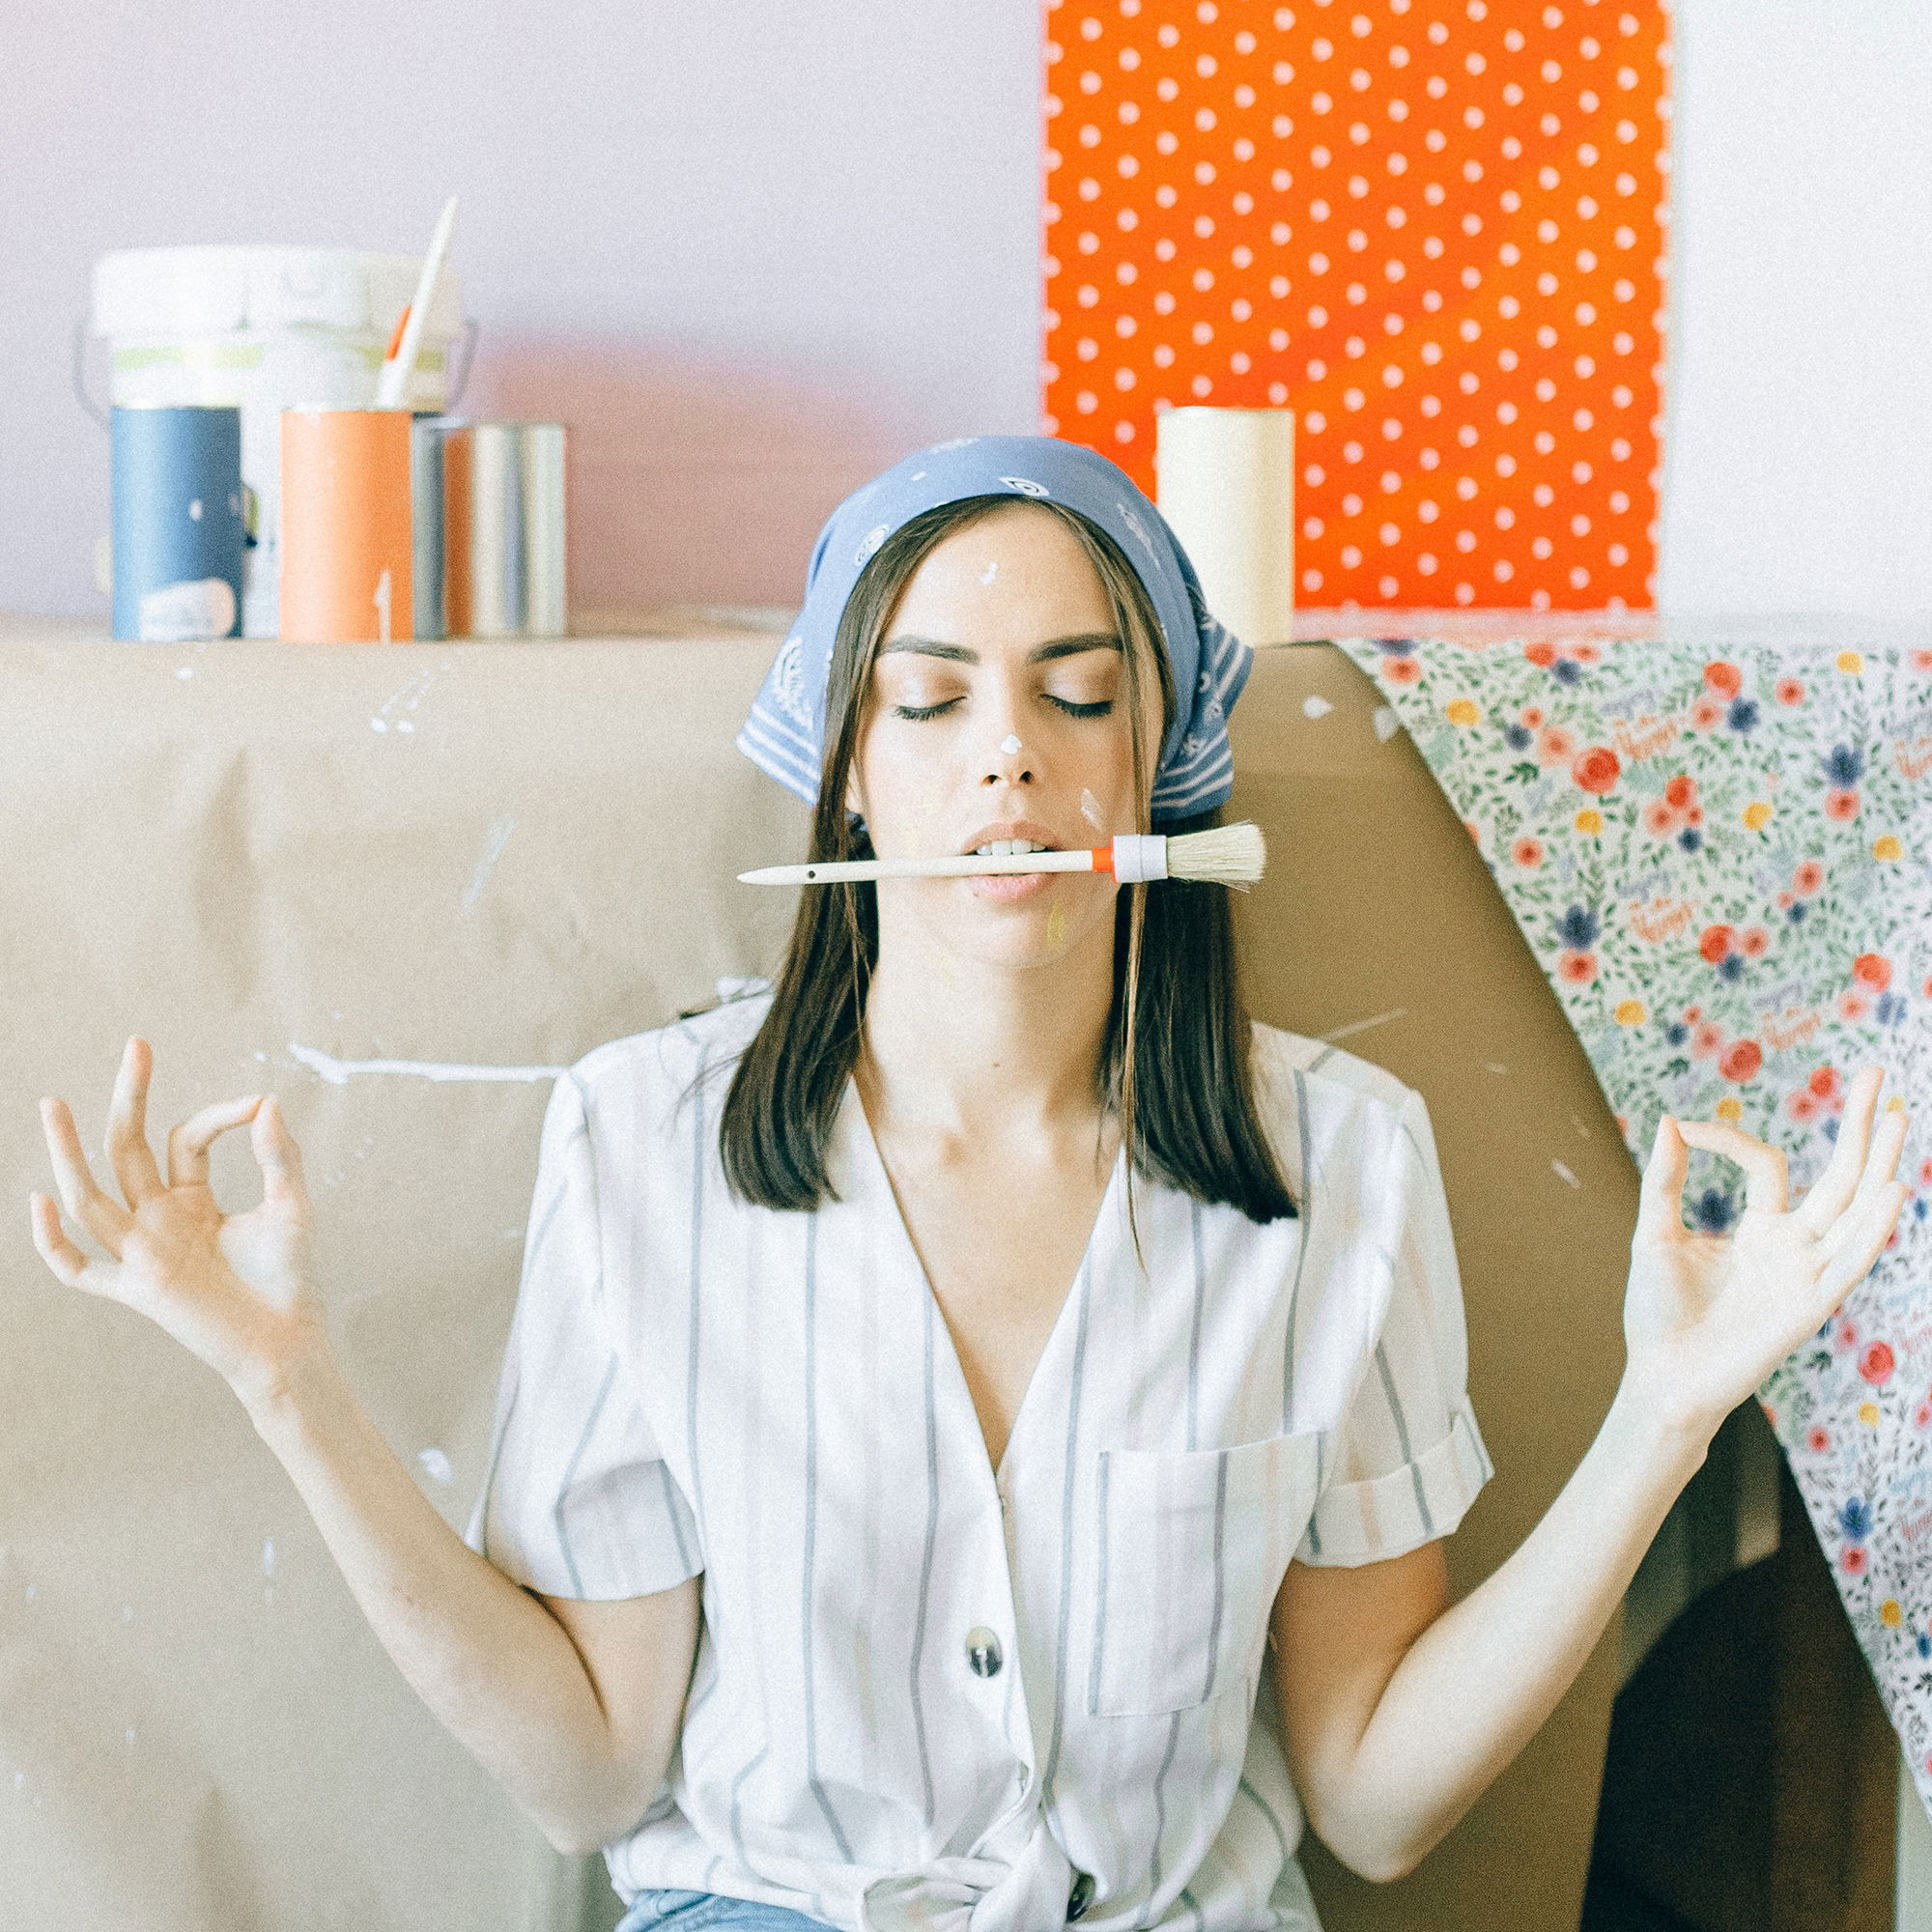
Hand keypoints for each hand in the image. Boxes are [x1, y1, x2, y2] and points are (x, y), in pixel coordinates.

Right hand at [29, 1036, 321, 1403]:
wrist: (287, 1339)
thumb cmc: (288, 1276)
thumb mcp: (290, 1206)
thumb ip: (278, 1156)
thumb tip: (266, 1100)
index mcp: (191, 1198)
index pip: (185, 1138)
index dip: (218, 1114)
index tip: (257, 1105)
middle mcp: (158, 1219)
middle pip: (128, 1149)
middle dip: (130, 1098)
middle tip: (137, 1045)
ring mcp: (143, 1252)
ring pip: (91, 1195)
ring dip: (68, 1152)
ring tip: (51, 1103)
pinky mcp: (138, 1289)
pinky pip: (80, 1270)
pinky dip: (55, 1242)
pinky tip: (43, 1200)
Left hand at [1621, 1065, 1911, 1435]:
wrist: (1662, 1376)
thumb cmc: (1658, 1312)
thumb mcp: (1654, 1234)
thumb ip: (1666, 1180)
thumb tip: (1667, 1118)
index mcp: (1760, 1228)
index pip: (1767, 1163)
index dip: (1725, 1138)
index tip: (1682, 1127)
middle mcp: (1793, 1246)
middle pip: (1839, 1176)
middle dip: (1858, 1128)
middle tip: (1875, 1073)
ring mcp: (1807, 1273)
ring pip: (1854, 1209)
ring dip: (1877, 1164)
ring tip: (1894, 1115)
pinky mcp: (1811, 1304)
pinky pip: (1850, 1261)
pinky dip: (1871, 1227)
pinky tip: (1890, 1188)